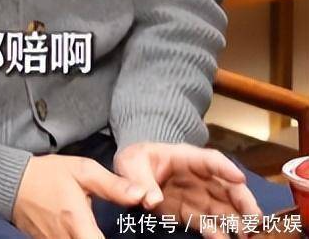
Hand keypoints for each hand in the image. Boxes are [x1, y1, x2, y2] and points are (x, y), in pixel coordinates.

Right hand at [13, 153, 146, 238]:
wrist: (13, 182)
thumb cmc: (50, 174)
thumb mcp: (83, 170)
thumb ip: (113, 186)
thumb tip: (142, 195)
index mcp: (77, 224)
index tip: (127, 234)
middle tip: (112, 229)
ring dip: (90, 238)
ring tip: (96, 229)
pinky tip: (83, 233)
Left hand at [114, 142, 261, 238]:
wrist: (131, 174)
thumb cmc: (135, 161)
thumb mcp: (130, 164)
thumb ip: (139, 180)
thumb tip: (150, 199)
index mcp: (184, 157)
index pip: (209, 159)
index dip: (224, 168)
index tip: (240, 178)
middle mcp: (196, 176)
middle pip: (224, 185)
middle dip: (242, 199)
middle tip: (256, 217)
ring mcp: (196, 195)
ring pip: (222, 205)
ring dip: (236, 219)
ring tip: (248, 234)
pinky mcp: (190, 213)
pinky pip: (207, 222)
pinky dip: (218, 232)